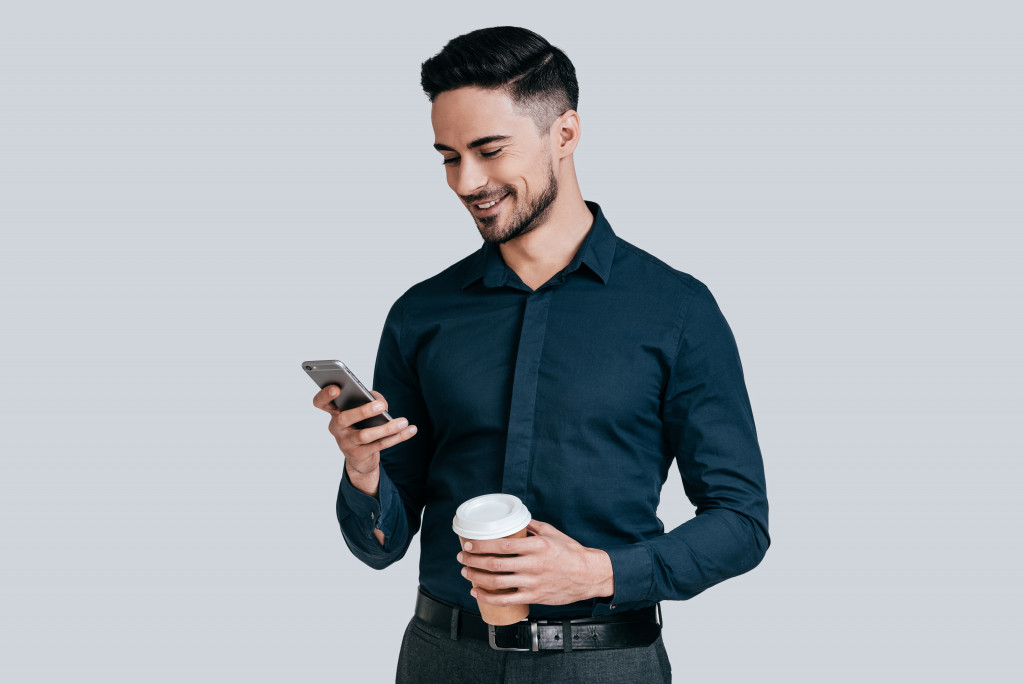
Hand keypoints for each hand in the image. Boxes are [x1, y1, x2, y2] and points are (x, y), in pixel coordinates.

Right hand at [312, 386, 417, 497]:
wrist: (360, 458)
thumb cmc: (362, 425)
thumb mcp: (363, 411)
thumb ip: (371, 399)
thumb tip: (381, 403)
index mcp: (335, 412)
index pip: (321, 402)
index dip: (325, 395)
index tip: (337, 388)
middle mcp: (336, 427)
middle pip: (346, 418)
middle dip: (364, 411)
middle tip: (381, 405)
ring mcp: (346, 443)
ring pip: (365, 435)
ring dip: (387, 428)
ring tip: (404, 421)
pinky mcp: (358, 455)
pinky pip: (380, 445)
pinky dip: (397, 437)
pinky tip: (411, 430)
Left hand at [457, 520, 614, 606]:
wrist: (588, 575)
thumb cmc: (571, 552)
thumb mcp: (552, 532)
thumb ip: (532, 525)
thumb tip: (515, 518)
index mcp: (536, 546)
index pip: (502, 545)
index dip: (482, 546)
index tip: (470, 544)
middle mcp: (533, 564)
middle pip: (495, 564)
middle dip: (473, 561)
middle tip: (462, 557)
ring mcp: (533, 582)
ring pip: (497, 582)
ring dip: (476, 577)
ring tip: (466, 572)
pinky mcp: (534, 596)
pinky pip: (506, 599)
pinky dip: (488, 597)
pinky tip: (477, 592)